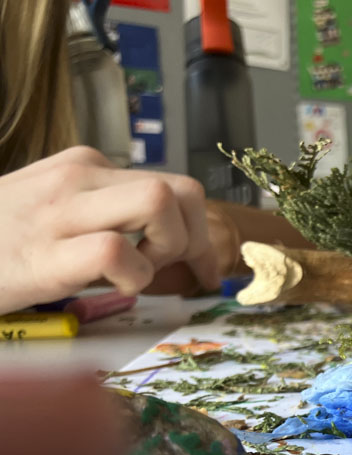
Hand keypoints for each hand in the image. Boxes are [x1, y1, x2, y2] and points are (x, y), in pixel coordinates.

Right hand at [0, 146, 220, 312]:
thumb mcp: (58, 214)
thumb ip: (109, 214)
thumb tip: (171, 242)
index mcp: (85, 168)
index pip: (176, 186)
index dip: (201, 232)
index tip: (204, 269)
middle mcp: (79, 177)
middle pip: (181, 191)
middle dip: (194, 240)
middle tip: (173, 274)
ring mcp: (60, 211)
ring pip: (158, 204)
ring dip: (166, 250)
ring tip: (134, 274)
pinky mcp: (45, 252)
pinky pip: (117, 252)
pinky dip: (133, 277)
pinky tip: (110, 287)